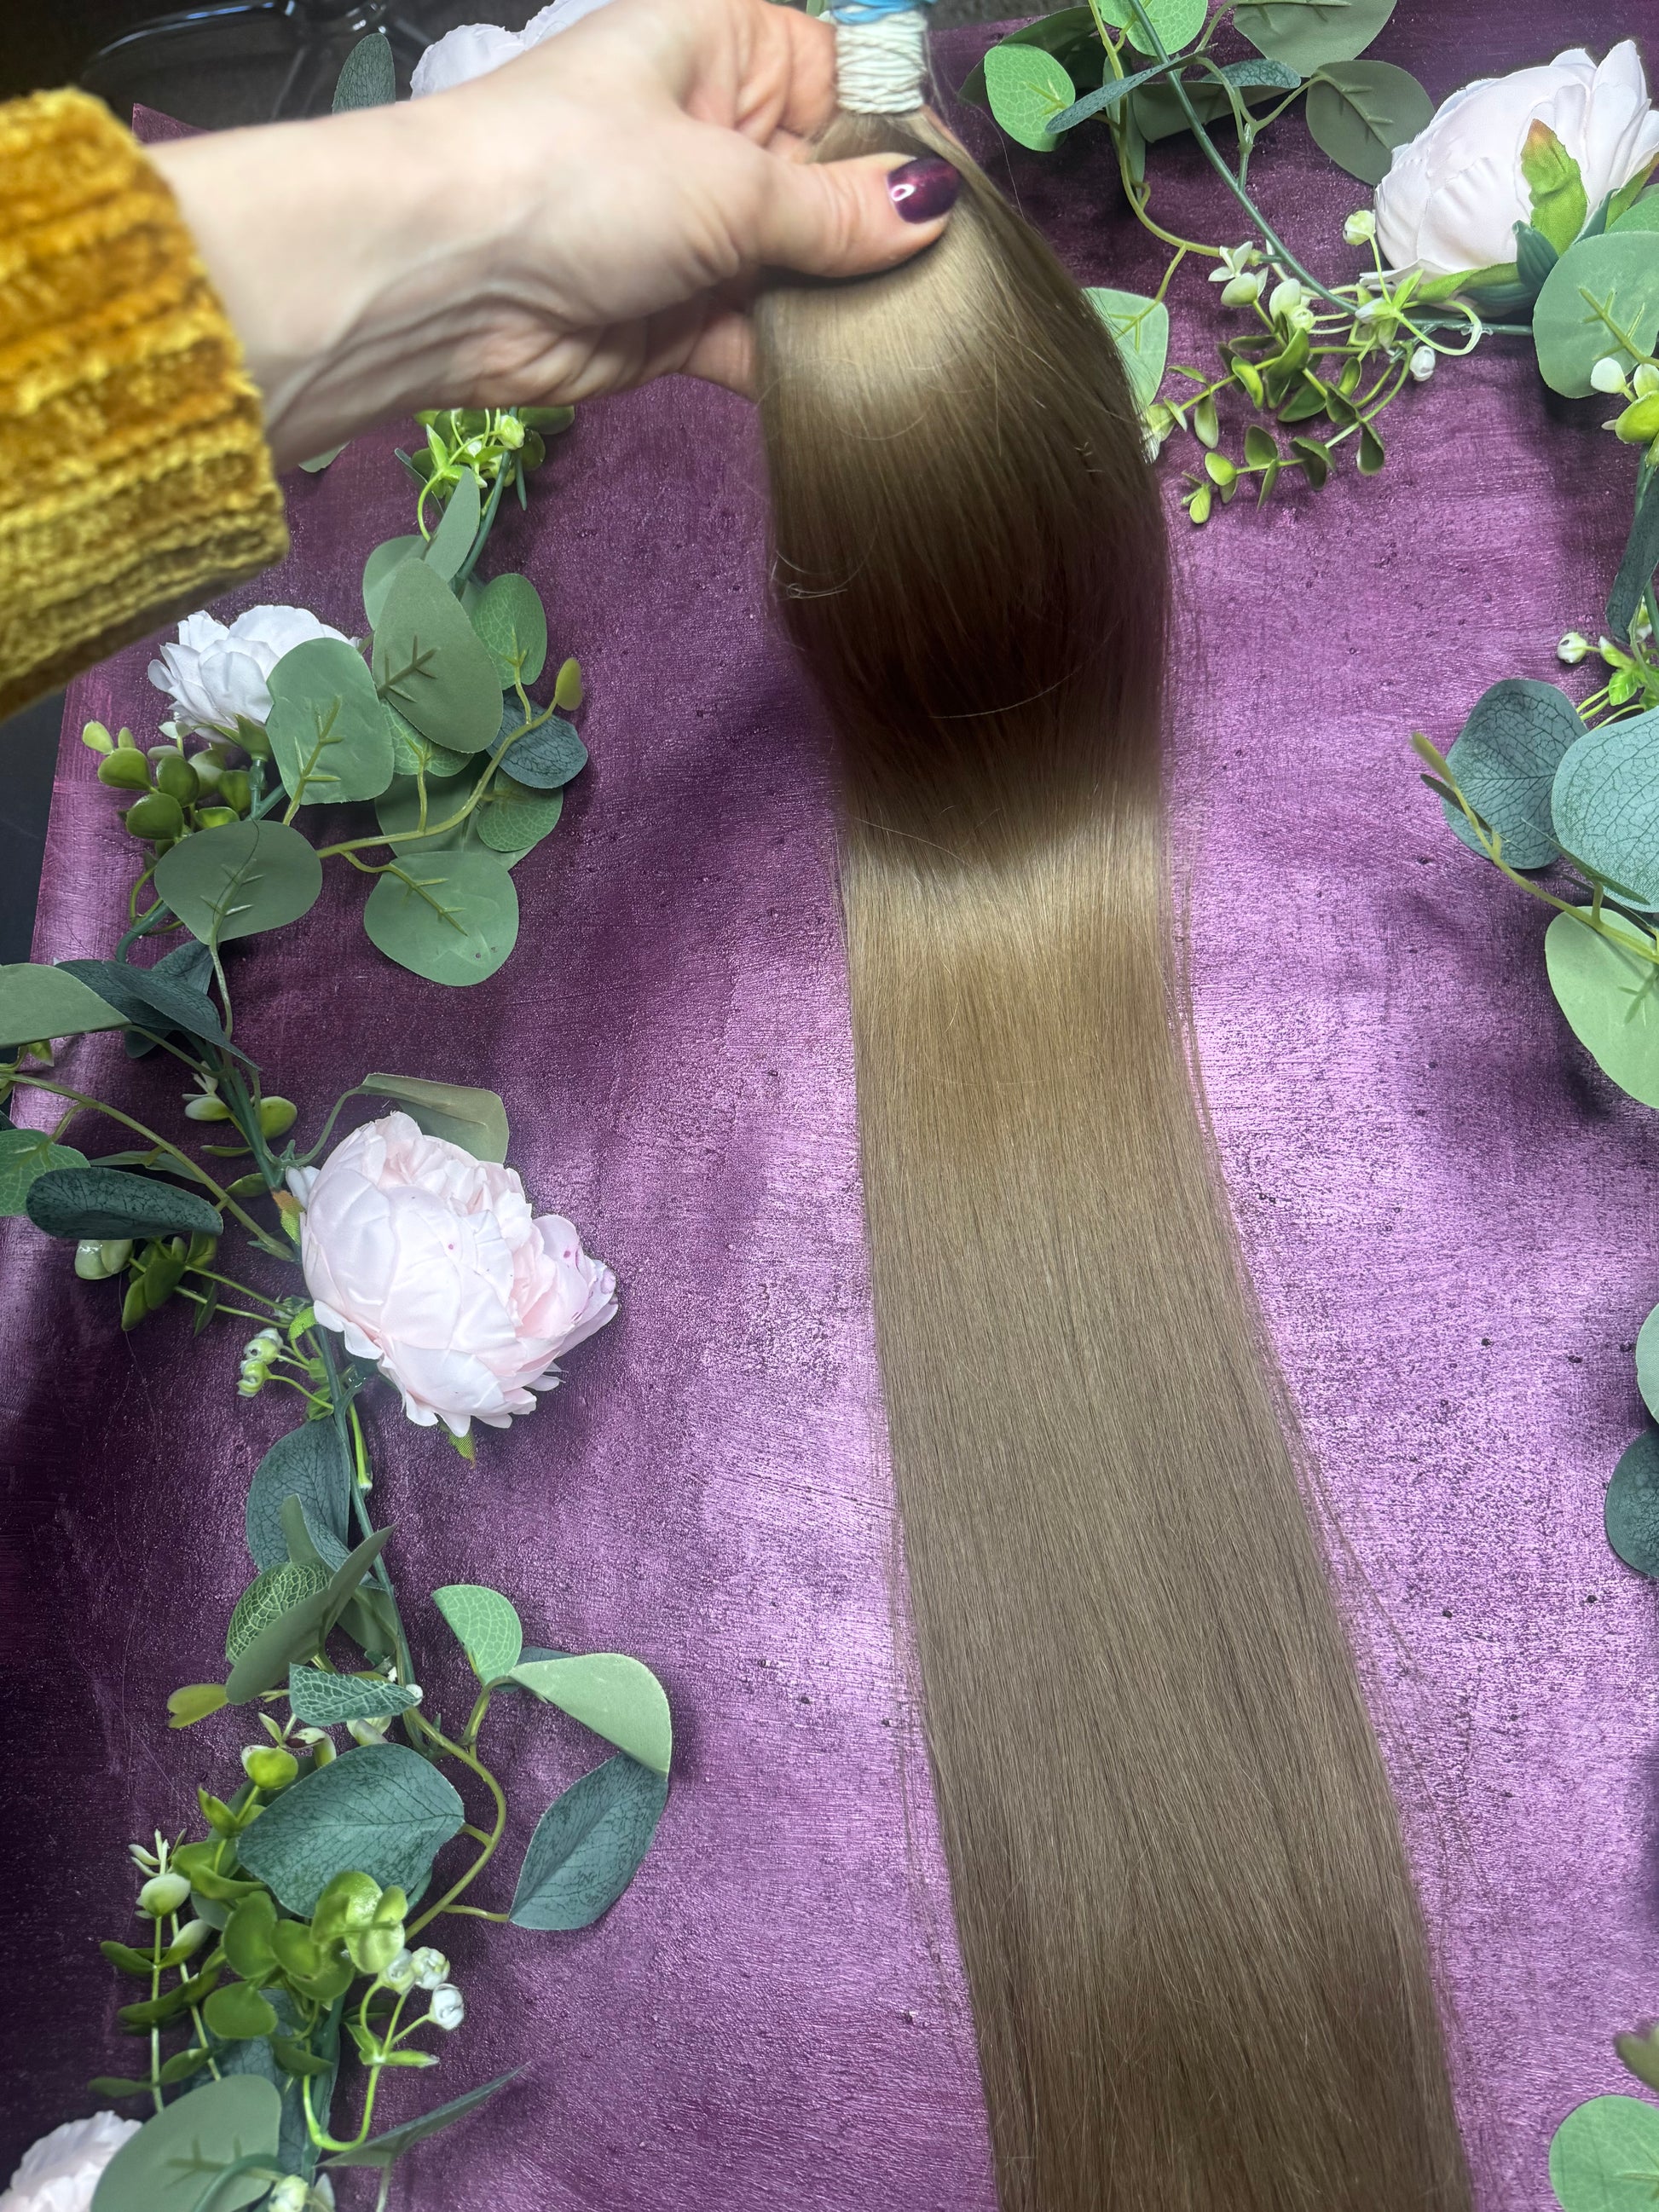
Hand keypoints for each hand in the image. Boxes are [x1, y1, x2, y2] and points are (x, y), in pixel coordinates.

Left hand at [149, 0, 958, 469]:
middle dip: (883, 243)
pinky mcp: (680, 320)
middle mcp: (718, 133)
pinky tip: (860, 389)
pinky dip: (802, 365)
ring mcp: (699, 231)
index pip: (850, 85)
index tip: (959, 211)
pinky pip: (764, 341)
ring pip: (805, 273)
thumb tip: (933, 208)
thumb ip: (837, 209)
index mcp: (727, 48)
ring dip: (847, 313)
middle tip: (955, 297)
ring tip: (922, 350)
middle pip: (835, 189)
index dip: (903, 146)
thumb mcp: (729, 181)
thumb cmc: (578, 178)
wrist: (446, 281)